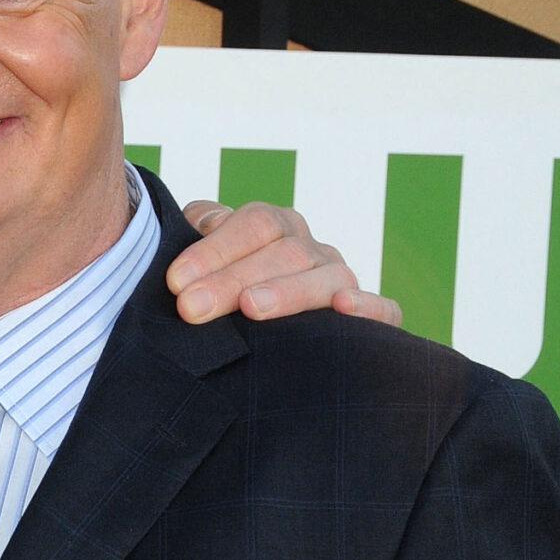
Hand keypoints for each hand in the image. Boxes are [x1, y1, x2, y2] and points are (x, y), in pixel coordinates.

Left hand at [171, 200, 402, 328]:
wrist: (247, 335)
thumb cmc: (213, 295)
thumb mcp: (198, 262)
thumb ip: (192, 234)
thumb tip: (196, 225)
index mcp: (274, 227)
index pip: (253, 224)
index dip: (215, 249)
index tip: (176, 281)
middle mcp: (310, 249)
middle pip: (283, 252)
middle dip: (233, 280)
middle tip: (191, 308)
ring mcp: (340, 281)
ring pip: (326, 278)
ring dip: (288, 292)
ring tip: (252, 308)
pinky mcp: (369, 318)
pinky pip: (383, 309)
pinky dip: (368, 307)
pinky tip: (342, 307)